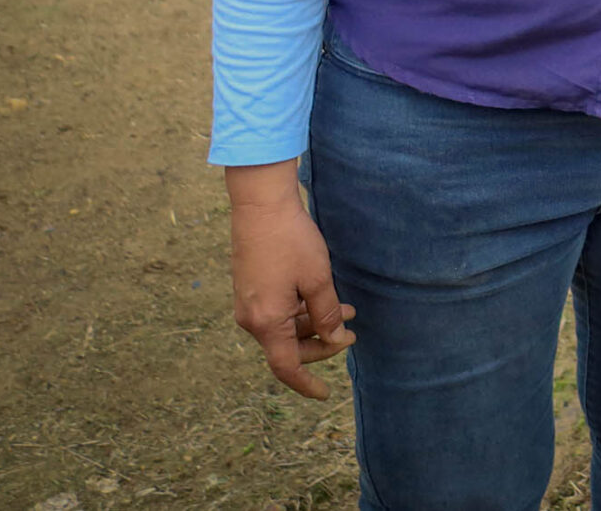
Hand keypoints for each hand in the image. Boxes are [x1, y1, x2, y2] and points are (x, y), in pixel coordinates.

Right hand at [227, 162, 354, 398]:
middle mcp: (251, 319)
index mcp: (266, 322)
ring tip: (348, 310)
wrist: (261, 206)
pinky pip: (278, 313)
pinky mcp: (251, 289)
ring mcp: (248, 304)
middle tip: (352, 334)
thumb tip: (334, 339)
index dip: (306, 383)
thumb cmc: (290, 241)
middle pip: (287, 348)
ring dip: (315, 324)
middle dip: (322, 345)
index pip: (286, 367)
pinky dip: (302, 311)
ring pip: (285, 328)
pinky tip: (325, 299)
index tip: (326, 394)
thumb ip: (326, 314)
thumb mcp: (317, 279)